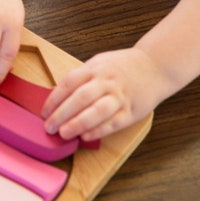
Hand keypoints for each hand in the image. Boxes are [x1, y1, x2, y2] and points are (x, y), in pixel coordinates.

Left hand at [42, 48, 163, 140]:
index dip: (54, 99)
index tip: (44, 112)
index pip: (69, 83)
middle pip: (80, 98)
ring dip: (78, 123)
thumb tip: (58, 97)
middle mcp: (107, 82)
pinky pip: (113, 123)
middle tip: (49, 127)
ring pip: (97, 111)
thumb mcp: (99, 63)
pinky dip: (98, 131)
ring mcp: (120, 96)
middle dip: (61, 114)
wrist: (156, 66)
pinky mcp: (132, 111)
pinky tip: (85, 137)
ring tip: (64, 134)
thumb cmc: (122, 67)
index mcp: (95, 68)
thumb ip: (81, 78)